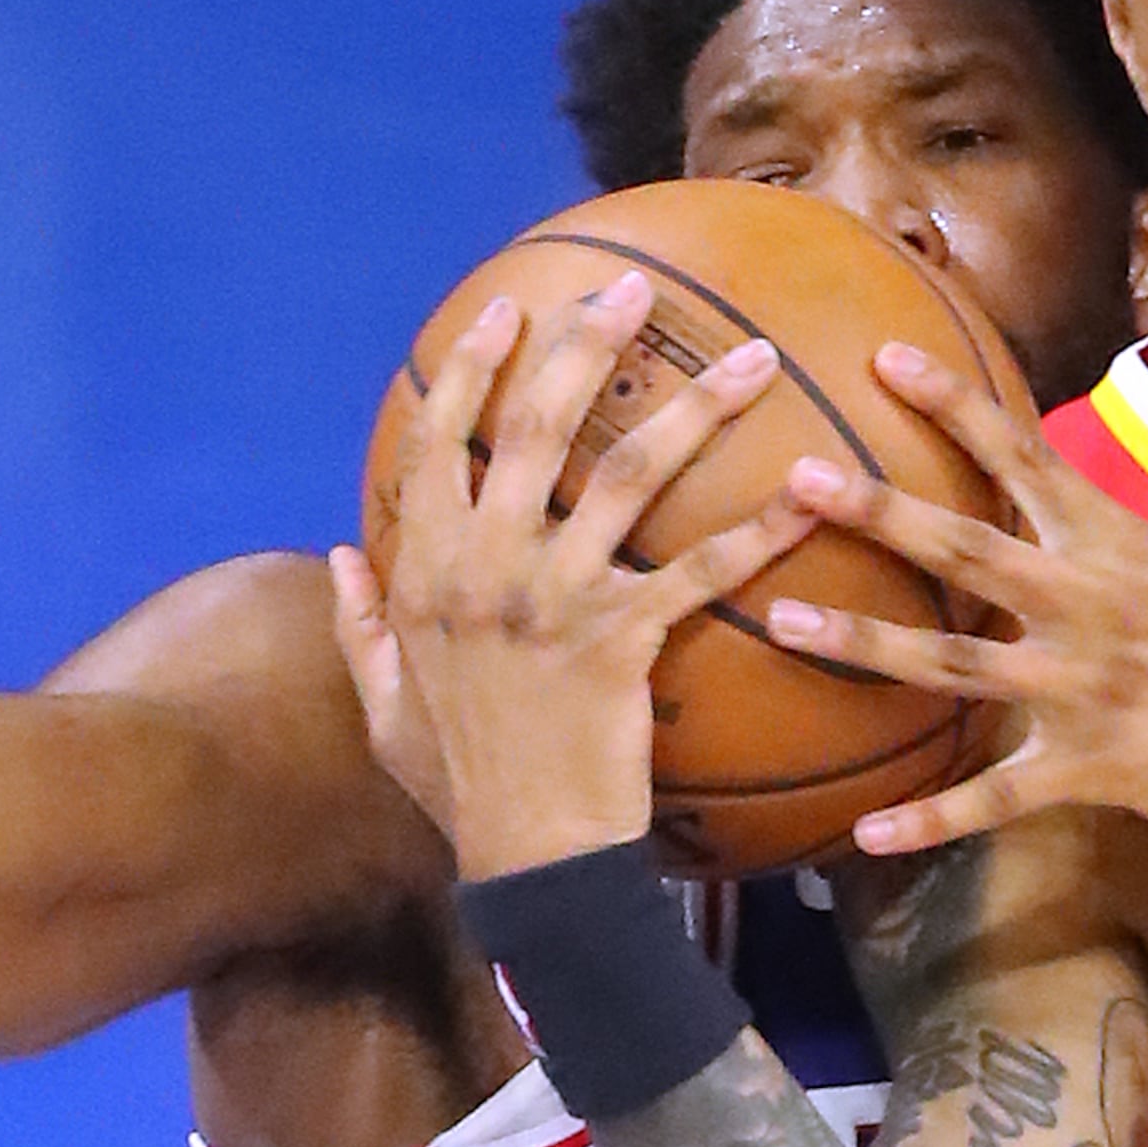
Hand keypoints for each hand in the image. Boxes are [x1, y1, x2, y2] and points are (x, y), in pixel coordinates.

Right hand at [327, 275, 809, 879]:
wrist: (527, 859)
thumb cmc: (459, 785)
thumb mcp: (382, 705)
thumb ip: (361, 623)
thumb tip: (339, 555)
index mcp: (426, 570)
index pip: (441, 440)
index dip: (476, 368)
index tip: (511, 309)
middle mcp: (486, 567)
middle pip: (537, 427)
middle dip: (586, 343)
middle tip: (635, 287)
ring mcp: (555, 599)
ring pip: (626, 475)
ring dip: (694, 408)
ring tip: (753, 360)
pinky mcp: (623, 641)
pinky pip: (701, 570)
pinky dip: (760, 531)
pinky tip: (808, 494)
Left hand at [764, 342, 1147, 854]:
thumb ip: (1109, 545)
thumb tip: (1053, 504)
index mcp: (1117, 546)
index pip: (1024, 458)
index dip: (954, 406)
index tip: (885, 359)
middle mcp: (1096, 604)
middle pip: (969, 547)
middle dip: (878, 511)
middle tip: (795, 479)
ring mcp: (1092, 687)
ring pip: (957, 663)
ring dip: (865, 642)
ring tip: (784, 621)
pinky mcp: (1098, 767)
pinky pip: (997, 797)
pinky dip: (932, 819)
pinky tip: (869, 833)